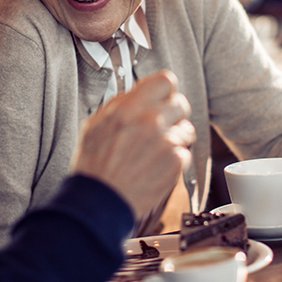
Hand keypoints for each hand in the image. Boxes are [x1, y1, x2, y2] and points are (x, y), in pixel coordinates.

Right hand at [72, 71, 194, 215]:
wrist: (100, 201)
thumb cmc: (95, 166)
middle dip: (173, 115)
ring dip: (175, 139)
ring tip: (155, 153)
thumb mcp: (95, 124)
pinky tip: (156, 167)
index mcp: (130, 108)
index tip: (162, 99)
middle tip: (161, 128)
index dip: (165, 91)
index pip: (166, 81)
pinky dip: (174, 161)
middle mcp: (151, 121)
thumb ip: (120, 105)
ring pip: (186, 130)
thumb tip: (138, 94)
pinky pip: (185, 153)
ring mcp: (166, 142)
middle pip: (181, 104)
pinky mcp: (176, 163)